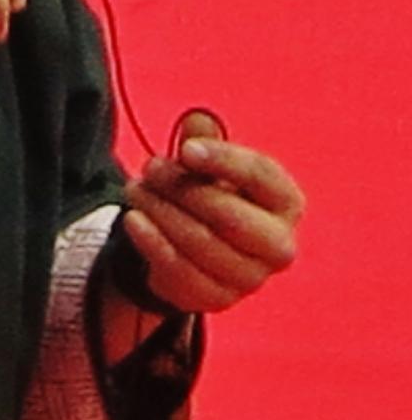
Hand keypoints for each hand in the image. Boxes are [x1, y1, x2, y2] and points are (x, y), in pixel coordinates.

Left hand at [122, 109, 304, 313]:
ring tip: (135, 189)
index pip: (261, 176)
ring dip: (161, 211)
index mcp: (285, 203)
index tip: (185, 150)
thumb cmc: (209, 195)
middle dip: (183, 189)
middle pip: (230, 215)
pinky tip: (133, 219)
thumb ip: (204, 143)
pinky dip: (153, 243)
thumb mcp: (208, 166)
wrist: (193, 251)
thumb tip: (198, 121)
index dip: (223, 159)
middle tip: (150, 168)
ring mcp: (251, 278)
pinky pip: (182, 271)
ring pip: (201, 243)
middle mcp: (278, 246)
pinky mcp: (218, 299)